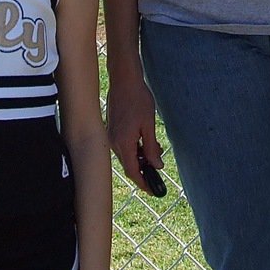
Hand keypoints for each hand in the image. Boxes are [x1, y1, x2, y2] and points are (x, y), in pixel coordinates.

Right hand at [106, 71, 162, 195]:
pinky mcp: (111, 130)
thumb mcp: (148, 124)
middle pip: (129, 165)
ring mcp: (110, 136)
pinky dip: (134, 149)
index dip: (143, 182)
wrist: (124, 80)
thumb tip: (157, 165)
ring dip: (140, 158)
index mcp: (123, 142)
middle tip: (158, 169)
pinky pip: (123, 147)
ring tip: (155, 149)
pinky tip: (145, 141)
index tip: (153, 189)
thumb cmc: (138, 99)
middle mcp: (113, 142)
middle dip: (144, 169)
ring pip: (126, 156)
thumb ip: (151, 147)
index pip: (133, 171)